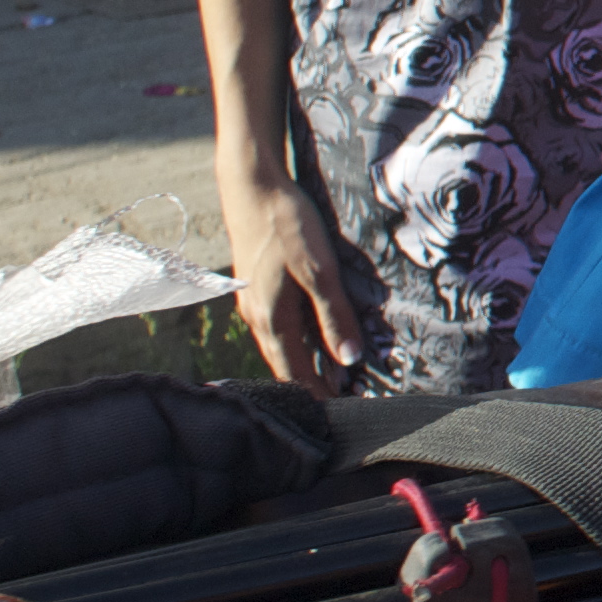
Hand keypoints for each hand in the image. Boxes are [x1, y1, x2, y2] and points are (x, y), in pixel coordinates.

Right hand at [214, 162, 363, 385]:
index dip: (320, 396)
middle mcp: (257, 319)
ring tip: (330, 382)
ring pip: (279, 348)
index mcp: (271, 320)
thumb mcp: (319, 269)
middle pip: (285, 367)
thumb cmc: (286, 225)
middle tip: (341, 405)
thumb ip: (334, 315)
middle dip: (311, 387)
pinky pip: (276, 329)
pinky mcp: (256, 290)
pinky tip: (310, 343)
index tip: (342, 415)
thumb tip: (349, 361)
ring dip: (303, 366)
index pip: (296, 374)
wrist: (251, 187)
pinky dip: (296, 344)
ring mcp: (253, 304)